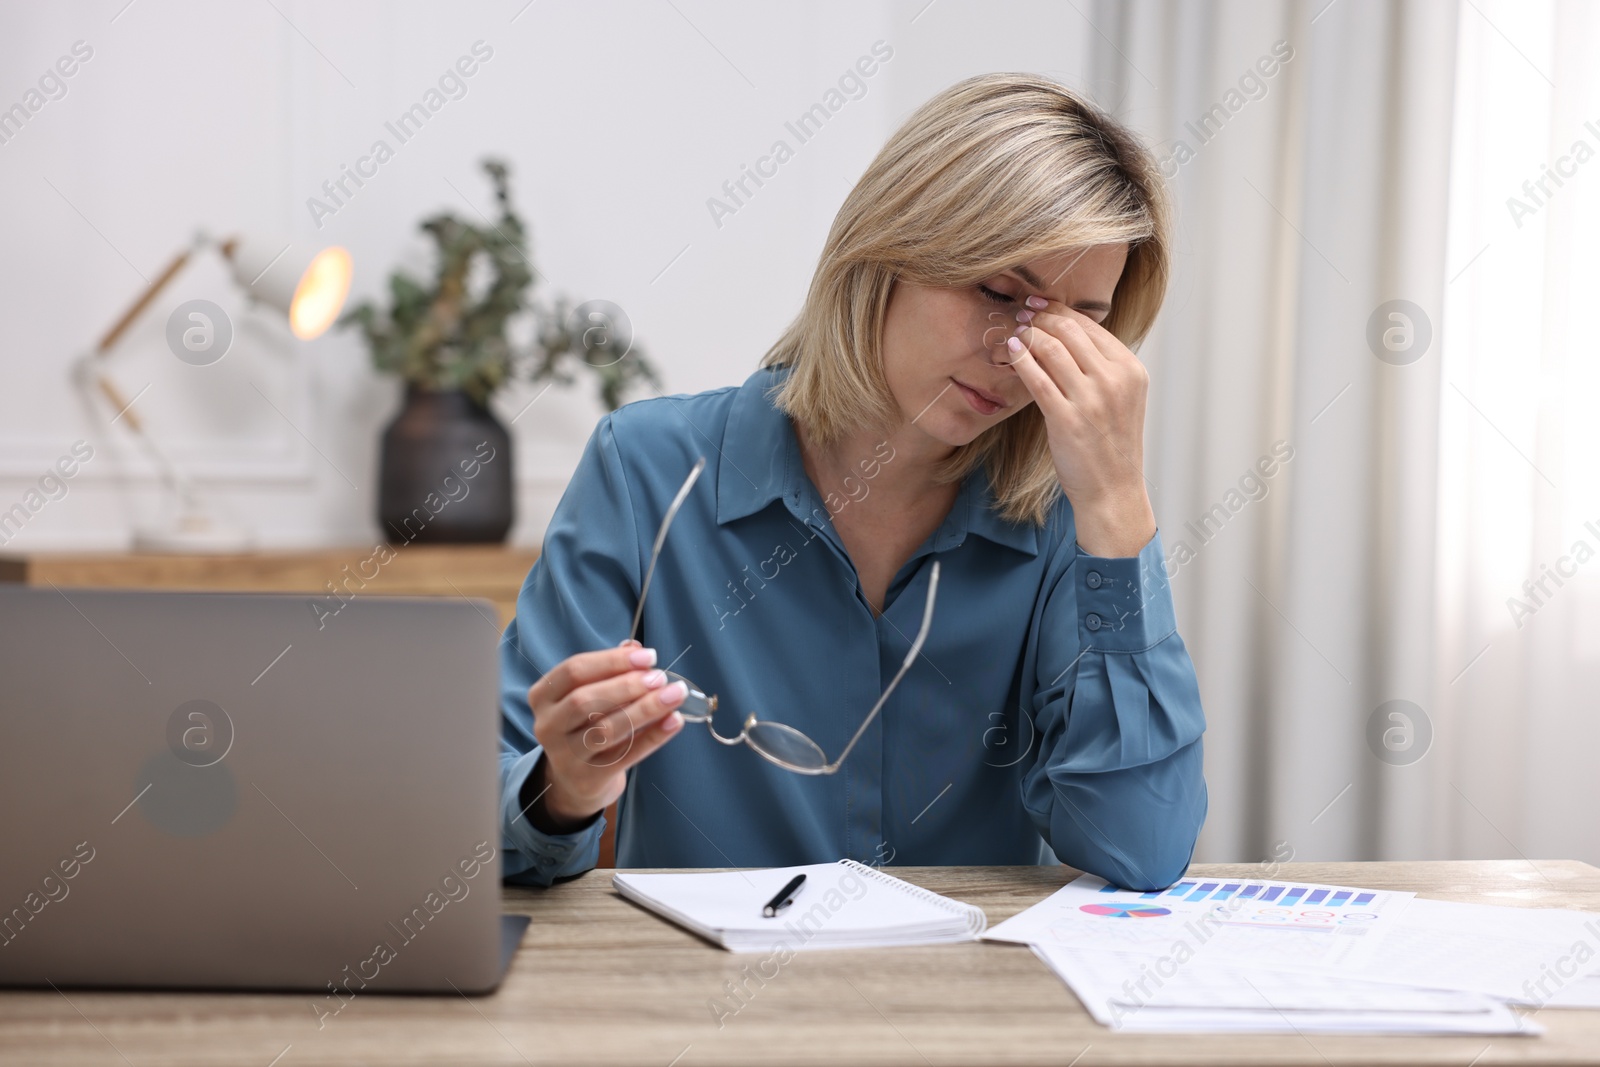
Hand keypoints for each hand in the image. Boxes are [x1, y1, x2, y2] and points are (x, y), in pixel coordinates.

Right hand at [525, 638, 686, 832]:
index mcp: (542, 695)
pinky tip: (674, 720)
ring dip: (645, 709)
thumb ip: (609, 670)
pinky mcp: (588, 779)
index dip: (612, 660)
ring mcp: (565, 756)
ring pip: (606, 729)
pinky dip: (654, 737)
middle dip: (628, 685)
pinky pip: (626, 755)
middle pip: (585, 700)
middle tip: (661, 678)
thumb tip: (636, 648)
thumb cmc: (585, 724)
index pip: (574, 670)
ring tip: (674, 695)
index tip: (649, 656)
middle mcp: (547, 725)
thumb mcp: (589, 694)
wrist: (575, 780)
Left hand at [1005, 297, 1155, 557]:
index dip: (1061, 311)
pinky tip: (1011, 351)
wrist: (1113, 490)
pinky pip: (1038, 379)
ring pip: (1054, 349)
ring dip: (1030, 334)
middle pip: (1071, 331)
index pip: (1092, 327)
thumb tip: (1069, 336)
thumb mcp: (1122, 399)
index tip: (1040, 304)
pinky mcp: (1067, 420)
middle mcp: (1114, 380)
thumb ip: (1103, 368)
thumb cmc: (1112, 446)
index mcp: (1131, 370)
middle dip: (1042, 316)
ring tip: (1015, 330)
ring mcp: (1092, 400)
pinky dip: (1022, 360)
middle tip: (1023, 312)